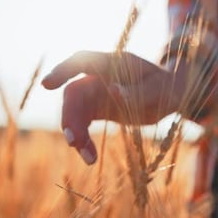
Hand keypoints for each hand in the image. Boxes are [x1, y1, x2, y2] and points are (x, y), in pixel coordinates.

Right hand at [42, 51, 186, 164]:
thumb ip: (136, 91)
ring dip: (75, 133)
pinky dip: (83, 139)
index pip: (82, 60)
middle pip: (74, 92)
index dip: (63, 70)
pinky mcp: (97, 109)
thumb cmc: (166, 87)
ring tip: (88, 157)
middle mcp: (100, 76)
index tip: (47, 84)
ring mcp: (96, 92)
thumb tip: (112, 90)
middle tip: (73, 141)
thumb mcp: (159, 90)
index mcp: (115, 63)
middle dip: (70, 116)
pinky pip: (82, 123)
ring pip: (75, 110)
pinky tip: (90, 156)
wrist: (170, 95)